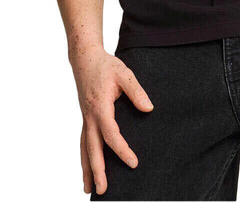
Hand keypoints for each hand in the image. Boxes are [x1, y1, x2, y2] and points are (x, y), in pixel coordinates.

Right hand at [71, 45, 153, 194]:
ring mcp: (86, 118)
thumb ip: (137, 91)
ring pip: (84, 148)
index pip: (111, 134)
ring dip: (87, 168)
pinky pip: (83, 141)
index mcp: (100, 107)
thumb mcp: (124, 74)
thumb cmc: (106, 66)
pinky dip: (84, 157)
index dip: (122, 150)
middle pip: (92, 148)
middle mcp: (90, 117)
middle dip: (97, 170)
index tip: (134, 163)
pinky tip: (86, 168)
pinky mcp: (86, 118)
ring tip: (88, 189)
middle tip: (102, 190)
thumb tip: (149, 109)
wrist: (85, 59)